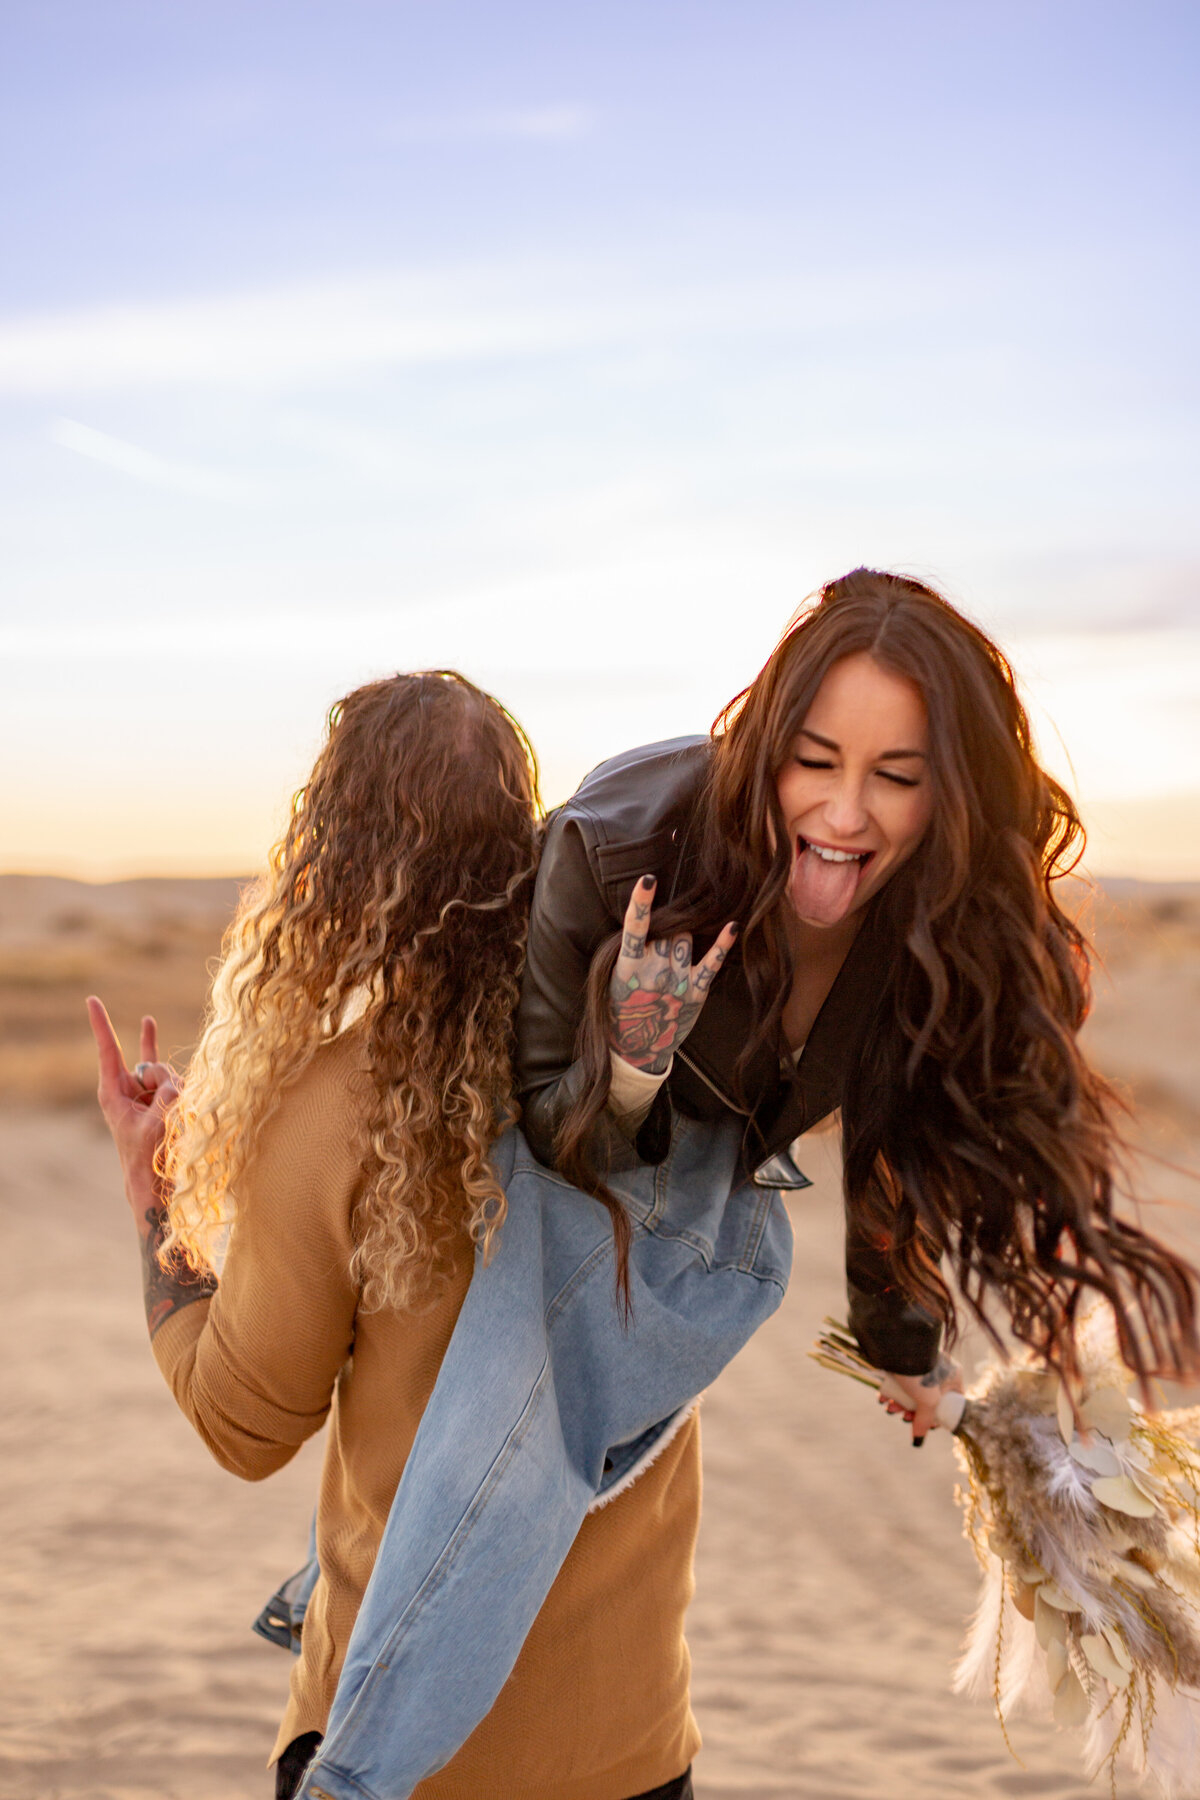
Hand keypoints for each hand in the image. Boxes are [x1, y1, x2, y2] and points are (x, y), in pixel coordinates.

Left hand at [87, 997, 178, 1231]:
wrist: (152, 1184)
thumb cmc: (147, 1157)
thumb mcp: (157, 1124)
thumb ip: (168, 1094)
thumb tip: (177, 1080)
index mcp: (113, 1093)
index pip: (108, 1050)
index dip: (101, 1023)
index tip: (91, 999)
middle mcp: (129, 1088)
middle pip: (152, 1064)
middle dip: (164, 1079)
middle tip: (165, 1110)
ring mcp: (147, 1094)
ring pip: (171, 1076)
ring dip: (178, 1095)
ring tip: (172, 1124)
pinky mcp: (163, 1100)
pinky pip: (178, 1082)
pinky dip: (183, 1092)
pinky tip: (177, 1096)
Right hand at [607, 875, 737, 1072]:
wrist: (636, 1048)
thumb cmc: (624, 1008)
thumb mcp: (616, 979)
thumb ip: (633, 952)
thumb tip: (655, 922)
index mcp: (628, 967)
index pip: (634, 929)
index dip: (641, 903)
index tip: (648, 879)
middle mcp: (653, 971)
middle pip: (666, 930)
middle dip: (665, 930)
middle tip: (658, 949)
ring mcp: (676, 981)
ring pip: (685, 938)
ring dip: (681, 938)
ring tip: (670, 959)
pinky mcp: (695, 992)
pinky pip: (711, 962)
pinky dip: (722, 943)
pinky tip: (734, 926)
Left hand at [877, 1352, 964, 1445]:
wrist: (896, 1343)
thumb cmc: (919, 1370)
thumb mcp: (928, 1400)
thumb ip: (925, 1420)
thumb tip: (918, 1440)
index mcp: (953, 1374)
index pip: (952, 1401)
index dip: (940, 1415)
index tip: (927, 1425)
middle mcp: (939, 1367)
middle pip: (928, 1398)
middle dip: (913, 1411)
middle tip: (903, 1417)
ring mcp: (921, 1362)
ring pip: (912, 1390)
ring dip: (900, 1403)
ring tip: (890, 1408)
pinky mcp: (904, 1359)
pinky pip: (901, 1380)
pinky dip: (892, 1391)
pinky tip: (883, 1398)